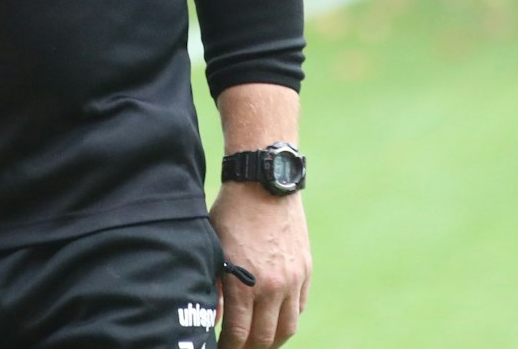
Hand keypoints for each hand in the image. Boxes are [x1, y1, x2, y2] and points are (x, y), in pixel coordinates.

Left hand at [210, 183, 309, 347]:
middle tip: (237, 348)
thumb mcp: (213, 247)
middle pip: (265, 338)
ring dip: (272, 341)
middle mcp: (272, 287)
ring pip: (287, 328)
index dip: (229, 347)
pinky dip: (287, 319)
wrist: (263, 184)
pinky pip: (299, 307)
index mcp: (245, 283)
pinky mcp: (305, 270)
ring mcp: (292, 280)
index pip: (239, 333)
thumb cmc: (229, 213)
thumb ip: (214, 286)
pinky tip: (274, 320)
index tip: (219, 348)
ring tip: (257, 342)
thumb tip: (213, 319)